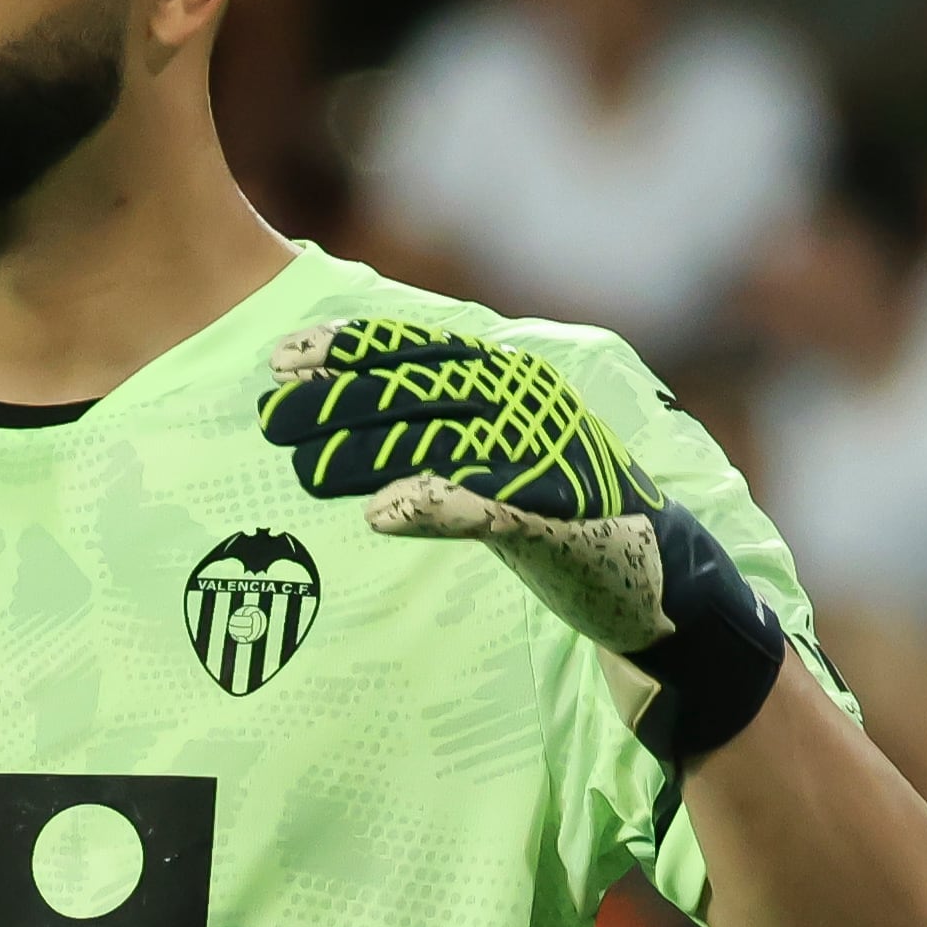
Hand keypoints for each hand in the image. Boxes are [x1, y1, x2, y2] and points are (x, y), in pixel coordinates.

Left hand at [260, 319, 786, 760]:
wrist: (655, 576)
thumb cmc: (560, 511)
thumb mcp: (492, 457)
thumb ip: (433, 430)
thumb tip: (342, 418)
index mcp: (511, 381)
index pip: (420, 352)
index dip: (349, 350)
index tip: (280, 359)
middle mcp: (530, 406)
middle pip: (420, 394)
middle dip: (339, 402)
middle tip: (270, 418)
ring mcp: (548, 459)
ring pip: (444, 444)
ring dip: (368, 453)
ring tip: (303, 469)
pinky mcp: (563, 519)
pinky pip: (491, 507)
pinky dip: (434, 505)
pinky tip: (378, 515)